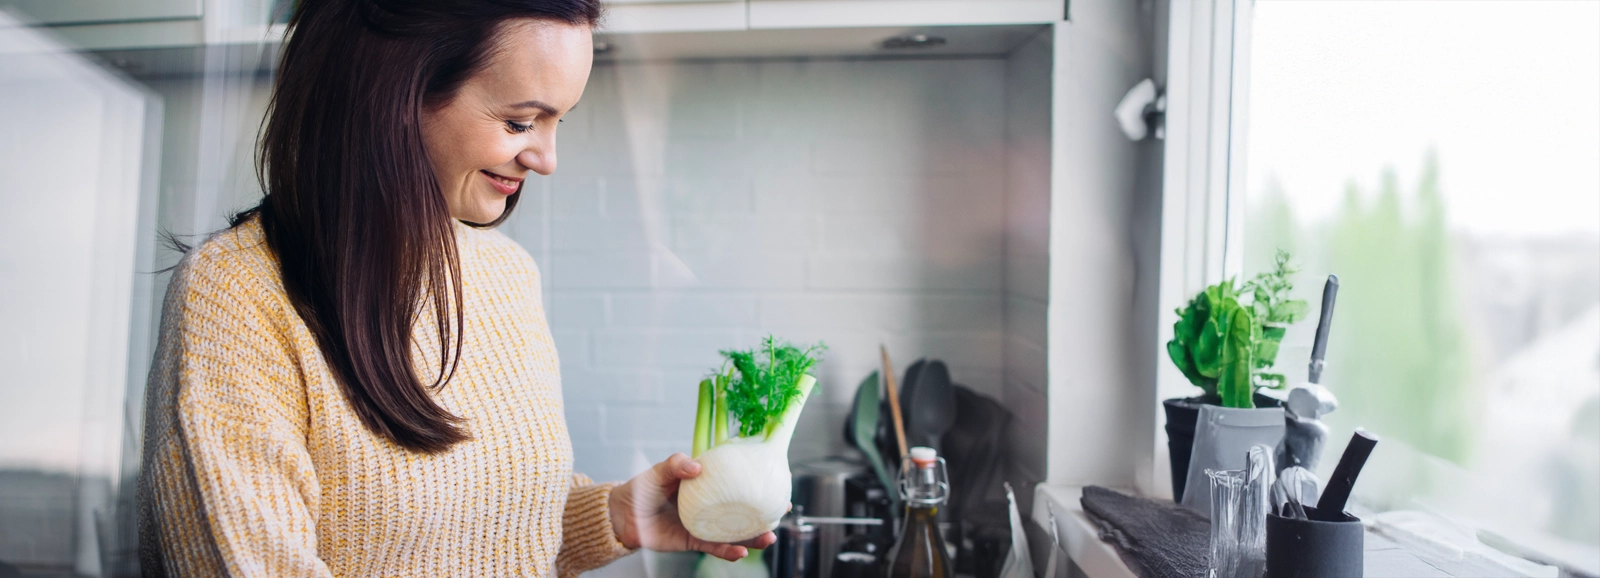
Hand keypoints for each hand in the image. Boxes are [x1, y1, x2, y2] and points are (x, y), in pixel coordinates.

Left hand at [609, 452, 777, 560]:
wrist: (623, 515)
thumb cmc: (642, 488)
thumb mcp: (659, 471)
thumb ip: (676, 465)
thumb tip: (697, 467)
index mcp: (706, 484)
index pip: (737, 480)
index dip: (757, 480)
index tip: (778, 479)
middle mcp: (710, 504)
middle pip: (743, 508)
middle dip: (765, 512)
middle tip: (782, 511)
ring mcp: (704, 524)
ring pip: (734, 531)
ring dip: (753, 536)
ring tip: (768, 537)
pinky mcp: (694, 541)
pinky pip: (715, 547)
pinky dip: (728, 550)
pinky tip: (740, 552)